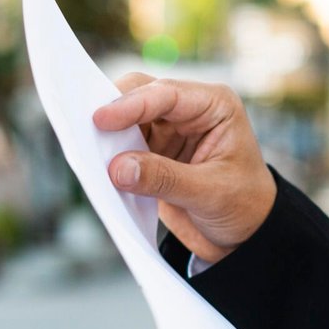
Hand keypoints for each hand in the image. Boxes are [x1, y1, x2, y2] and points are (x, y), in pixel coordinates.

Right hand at [92, 74, 276, 262]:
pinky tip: (96, 164)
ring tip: (86, 149)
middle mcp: (190, 110)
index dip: (131, 105)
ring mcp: (168, 129)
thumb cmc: (243, 206)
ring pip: (125, 118)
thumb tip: (117, 168)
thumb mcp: (209, 193)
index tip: (101, 120)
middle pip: (139, 94)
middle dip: (113, 111)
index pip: (167, 95)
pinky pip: (121, 144)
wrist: (243, 234)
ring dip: (107, 134)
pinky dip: (108, 153)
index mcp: (214, 106)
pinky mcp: (152, 151)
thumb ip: (164, 179)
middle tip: (85, 130)